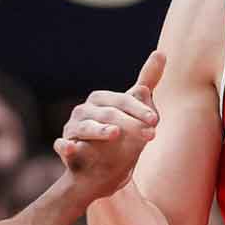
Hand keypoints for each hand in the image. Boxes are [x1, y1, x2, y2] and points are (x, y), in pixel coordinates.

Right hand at [54, 51, 164, 200]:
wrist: (101, 172)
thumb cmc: (120, 137)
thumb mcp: (135, 111)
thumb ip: (146, 83)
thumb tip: (162, 52)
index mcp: (101, 99)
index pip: (122, 101)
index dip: (140, 110)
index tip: (156, 121)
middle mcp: (84, 111)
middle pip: (108, 113)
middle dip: (130, 123)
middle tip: (151, 135)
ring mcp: (73, 129)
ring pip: (86, 127)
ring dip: (100, 130)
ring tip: (115, 133)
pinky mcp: (66, 149)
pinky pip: (62, 146)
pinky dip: (65, 146)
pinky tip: (70, 147)